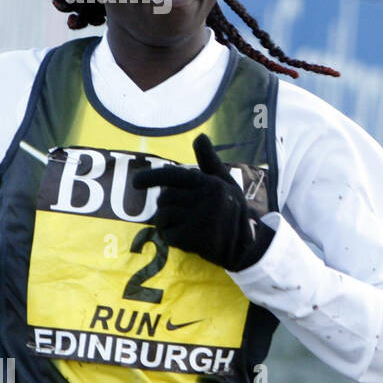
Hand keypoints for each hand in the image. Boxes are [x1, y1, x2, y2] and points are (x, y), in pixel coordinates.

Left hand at [131, 134, 273, 270]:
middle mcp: (206, 198)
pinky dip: (172, 239)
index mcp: (211, 183)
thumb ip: (209, 162)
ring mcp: (200, 218)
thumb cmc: (231, 211)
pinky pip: (167, 236)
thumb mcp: (225, 183)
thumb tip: (200, 136)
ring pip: (163, 217)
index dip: (152, 178)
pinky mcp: (195, 238)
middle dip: (166, 207)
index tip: (136, 183)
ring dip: (166, 224)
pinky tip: (187, 240)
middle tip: (180, 215)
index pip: (174, 177)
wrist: (247, 245)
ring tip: (183, 227)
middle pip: (164, 198)